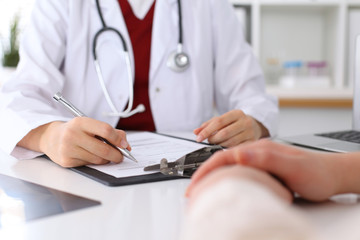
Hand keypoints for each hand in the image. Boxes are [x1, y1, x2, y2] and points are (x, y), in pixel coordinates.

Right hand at [19, 117, 130, 167]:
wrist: (51, 138)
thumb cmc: (76, 131)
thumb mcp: (91, 125)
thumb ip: (110, 132)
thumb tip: (126, 145)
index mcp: (80, 122)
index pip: (105, 130)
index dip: (118, 139)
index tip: (124, 144)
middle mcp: (72, 135)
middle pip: (104, 149)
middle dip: (117, 155)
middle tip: (121, 156)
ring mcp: (68, 149)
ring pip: (98, 160)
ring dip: (106, 159)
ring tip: (105, 155)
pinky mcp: (66, 161)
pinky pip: (89, 165)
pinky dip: (95, 162)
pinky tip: (90, 156)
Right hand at [187, 140, 343, 201]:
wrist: (332, 174)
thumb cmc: (316, 172)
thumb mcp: (293, 167)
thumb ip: (267, 158)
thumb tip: (239, 153)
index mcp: (259, 149)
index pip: (224, 157)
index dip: (206, 170)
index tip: (195, 184)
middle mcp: (256, 152)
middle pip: (222, 161)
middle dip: (204, 175)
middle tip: (192, 192)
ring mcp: (258, 159)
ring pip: (227, 166)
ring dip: (211, 176)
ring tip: (201, 188)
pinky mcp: (262, 168)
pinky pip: (237, 171)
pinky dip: (224, 179)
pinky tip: (223, 186)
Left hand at [193, 110, 268, 146]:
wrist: (255, 126)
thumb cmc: (235, 123)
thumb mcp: (223, 120)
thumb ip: (208, 125)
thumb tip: (196, 132)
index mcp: (236, 113)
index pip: (218, 122)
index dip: (207, 131)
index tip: (198, 138)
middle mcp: (245, 122)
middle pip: (224, 133)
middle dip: (213, 139)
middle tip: (208, 141)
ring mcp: (250, 133)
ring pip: (230, 142)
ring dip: (219, 145)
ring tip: (216, 144)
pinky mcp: (253, 143)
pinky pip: (236, 149)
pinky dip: (227, 150)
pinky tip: (224, 149)